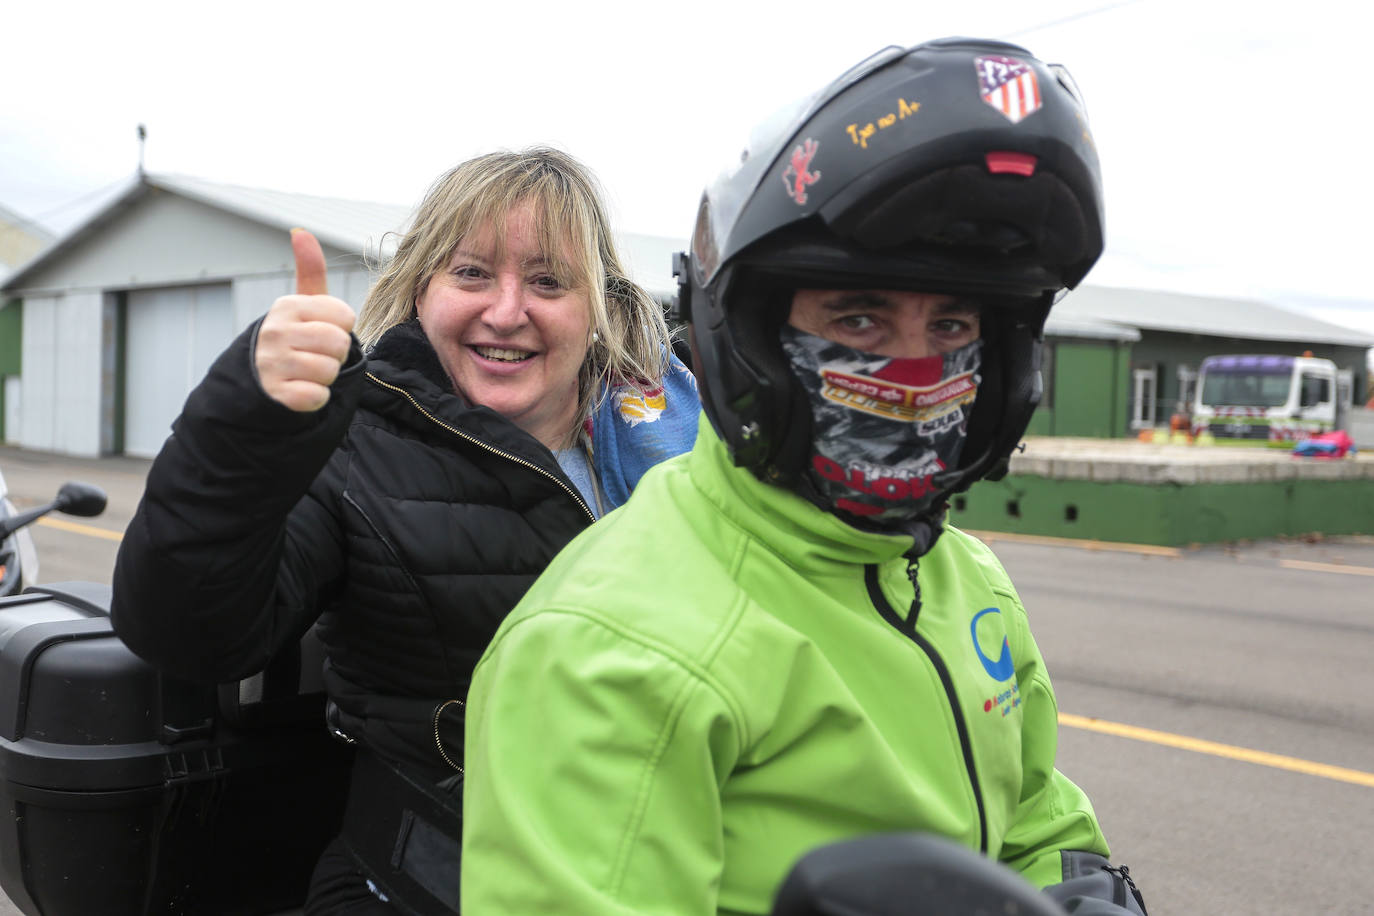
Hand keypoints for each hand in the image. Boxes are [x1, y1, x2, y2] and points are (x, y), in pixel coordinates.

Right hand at [254, 229, 356, 411]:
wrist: (260, 381)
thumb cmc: (294, 338)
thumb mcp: (302, 304)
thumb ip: (309, 270)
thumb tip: (300, 231)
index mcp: (287, 306)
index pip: (345, 316)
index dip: (341, 328)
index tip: (322, 332)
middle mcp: (275, 331)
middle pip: (340, 343)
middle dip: (336, 354)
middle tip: (316, 355)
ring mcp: (272, 363)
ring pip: (330, 371)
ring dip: (326, 377)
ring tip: (307, 372)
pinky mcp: (276, 394)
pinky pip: (318, 397)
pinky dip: (316, 398)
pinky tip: (300, 390)